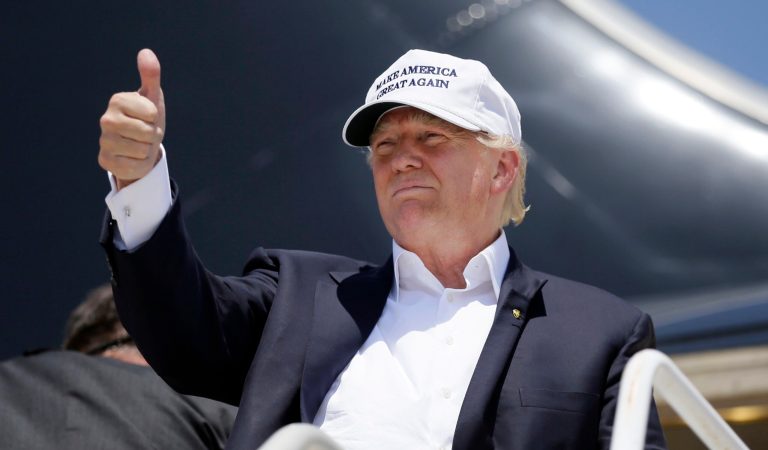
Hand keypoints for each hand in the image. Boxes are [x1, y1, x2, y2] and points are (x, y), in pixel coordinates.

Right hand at [98, 49, 165, 189]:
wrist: (139, 146)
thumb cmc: (146, 118)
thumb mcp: (152, 97)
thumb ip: (151, 75)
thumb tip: (146, 52)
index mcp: (117, 101)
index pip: (152, 113)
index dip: (155, 118)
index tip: (148, 117)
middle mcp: (106, 120)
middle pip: (148, 133)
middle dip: (152, 135)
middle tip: (145, 133)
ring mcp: (104, 141)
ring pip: (142, 150)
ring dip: (146, 150)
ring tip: (138, 145)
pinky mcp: (106, 162)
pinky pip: (135, 166)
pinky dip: (139, 164)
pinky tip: (131, 158)